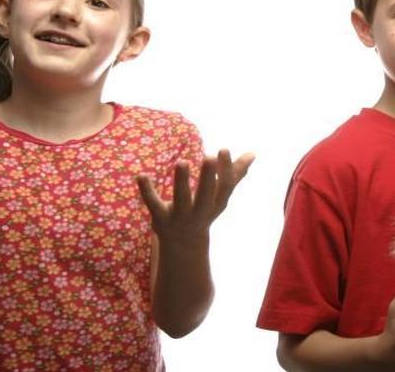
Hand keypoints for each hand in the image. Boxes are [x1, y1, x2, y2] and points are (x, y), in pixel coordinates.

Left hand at [137, 149, 252, 245]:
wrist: (184, 244)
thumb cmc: (204, 211)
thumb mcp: (220, 196)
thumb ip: (235, 174)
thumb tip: (252, 153)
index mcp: (216, 203)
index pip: (224, 187)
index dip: (225, 169)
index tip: (222, 150)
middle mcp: (200, 211)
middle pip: (205, 194)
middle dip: (207, 176)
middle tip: (208, 156)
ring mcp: (180, 216)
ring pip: (181, 199)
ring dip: (181, 181)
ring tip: (181, 161)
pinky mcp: (160, 218)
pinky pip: (153, 204)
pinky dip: (147, 190)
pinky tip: (141, 176)